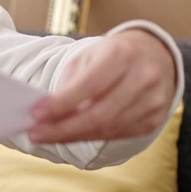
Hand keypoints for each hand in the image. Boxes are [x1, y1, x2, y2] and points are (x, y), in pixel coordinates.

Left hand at [28, 29, 176, 143]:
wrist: (154, 56)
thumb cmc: (113, 56)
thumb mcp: (89, 56)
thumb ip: (70, 83)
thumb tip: (47, 114)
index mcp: (123, 54)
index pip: (90, 85)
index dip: (62, 103)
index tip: (36, 113)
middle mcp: (144, 77)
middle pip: (99, 114)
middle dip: (63, 128)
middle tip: (37, 134)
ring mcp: (153, 100)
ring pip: (108, 129)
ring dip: (73, 136)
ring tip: (48, 136)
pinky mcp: (154, 119)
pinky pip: (118, 135)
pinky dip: (90, 137)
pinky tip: (71, 135)